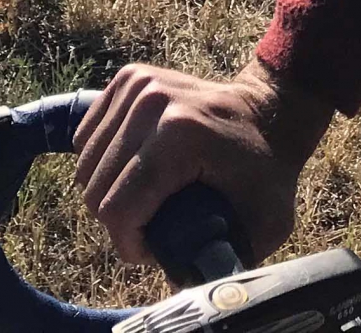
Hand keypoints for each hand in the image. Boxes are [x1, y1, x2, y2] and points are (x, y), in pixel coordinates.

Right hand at [72, 60, 332, 269]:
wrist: (274, 110)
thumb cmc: (268, 171)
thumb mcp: (263, 224)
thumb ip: (222, 259)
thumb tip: (176, 283)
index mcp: (180, 136)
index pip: (118, 209)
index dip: (129, 244)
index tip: (154, 249)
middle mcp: (152, 103)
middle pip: (96, 188)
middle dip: (120, 221)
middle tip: (154, 224)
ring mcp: (140, 84)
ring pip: (86, 164)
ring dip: (110, 190)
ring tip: (146, 197)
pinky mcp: (130, 77)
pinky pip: (86, 136)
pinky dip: (101, 159)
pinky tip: (131, 168)